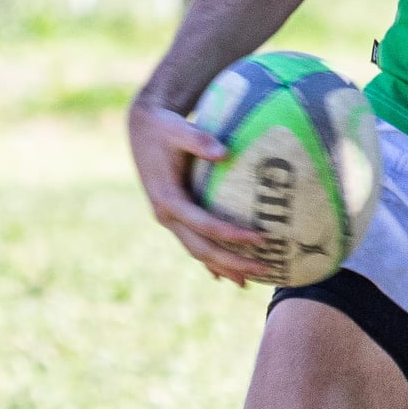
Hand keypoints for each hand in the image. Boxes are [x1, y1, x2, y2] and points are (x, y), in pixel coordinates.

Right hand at [127, 94, 270, 283]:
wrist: (142, 127)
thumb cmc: (165, 126)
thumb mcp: (179, 129)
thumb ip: (199, 139)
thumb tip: (224, 152)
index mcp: (167, 199)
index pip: (204, 224)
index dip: (231, 234)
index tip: (260, 238)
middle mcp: (167, 215)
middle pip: (201, 248)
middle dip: (231, 263)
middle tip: (265, 270)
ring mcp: (170, 218)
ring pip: (198, 250)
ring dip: (223, 267)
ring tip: (249, 282)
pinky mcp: (176, 215)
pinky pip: (195, 242)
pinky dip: (210, 259)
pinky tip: (227, 274)